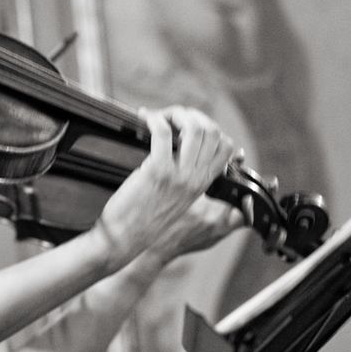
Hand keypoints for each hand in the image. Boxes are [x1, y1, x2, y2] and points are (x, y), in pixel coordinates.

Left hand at [91, 106, 235, 266]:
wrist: (125, 237)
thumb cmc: (145, 216)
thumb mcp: (176, 197)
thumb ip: (185, 176)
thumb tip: (181, 145)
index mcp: (203, 184)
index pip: (225, 145)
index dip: (207, 127)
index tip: (186, 126)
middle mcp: (196, 179)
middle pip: (211, 130)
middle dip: (190, 115)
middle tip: (170, 117)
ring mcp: (179, 175)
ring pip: (193, 128)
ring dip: (174, 114)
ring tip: (158, 117)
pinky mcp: (157, 171)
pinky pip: (163, 133)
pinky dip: (154, 120)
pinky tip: (146, 120)